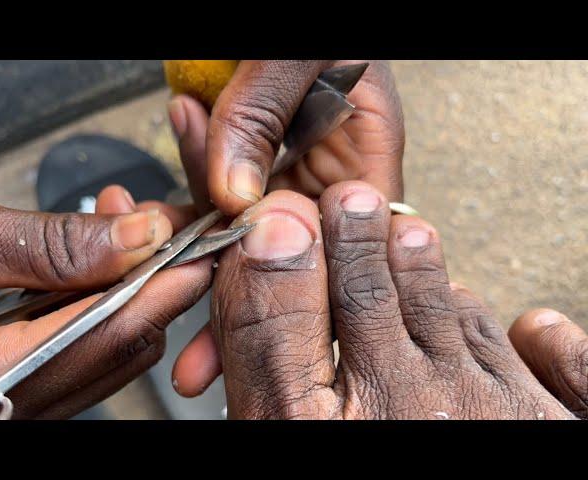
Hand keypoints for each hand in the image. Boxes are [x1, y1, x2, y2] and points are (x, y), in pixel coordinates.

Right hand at [0, 184, 210, 418]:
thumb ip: (51, 245)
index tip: (200, 245)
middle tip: (160, 226)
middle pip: (122, 349)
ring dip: (125, 287)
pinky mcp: (8, 381)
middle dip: (153, 280)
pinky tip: (89, 264)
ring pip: (106, 351)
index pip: (114, 334)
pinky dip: (93, 304)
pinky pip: (75, 350)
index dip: (168, 284)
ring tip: (121, 230)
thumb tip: (138, 237)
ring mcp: (7, 397)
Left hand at [169, 60, 404, 395]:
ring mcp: (279, 172)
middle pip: (290, 259)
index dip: (311, 297)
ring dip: (202, 271)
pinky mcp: (239, 161)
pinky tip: (151, 230)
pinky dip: (178, 216)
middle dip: (246, 309)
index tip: (270, 335)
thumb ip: (265, 112)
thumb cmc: (313, 11)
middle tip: (203, 362)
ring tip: (166, 307)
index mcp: (363, 155)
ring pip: (241, 238)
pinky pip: (207, 199)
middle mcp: (323, 175)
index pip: (349, 246)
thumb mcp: (298, 48)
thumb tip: (231, 194)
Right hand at [207, 181, 586, 418]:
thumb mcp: (278, 423)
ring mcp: (498, 415)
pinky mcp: (554, 429)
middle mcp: (433, 407)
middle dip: (372, 241)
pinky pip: (569, 375)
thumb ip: (270, 332)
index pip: (343, 295)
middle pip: (405, 297)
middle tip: (355, 204)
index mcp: (360, 409)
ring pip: (467, 322)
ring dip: (437, 277)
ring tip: (412, 241)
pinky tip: (532, 328)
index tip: (315, 209)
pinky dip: (549, 345)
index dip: (330, 242)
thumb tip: (274, 237)